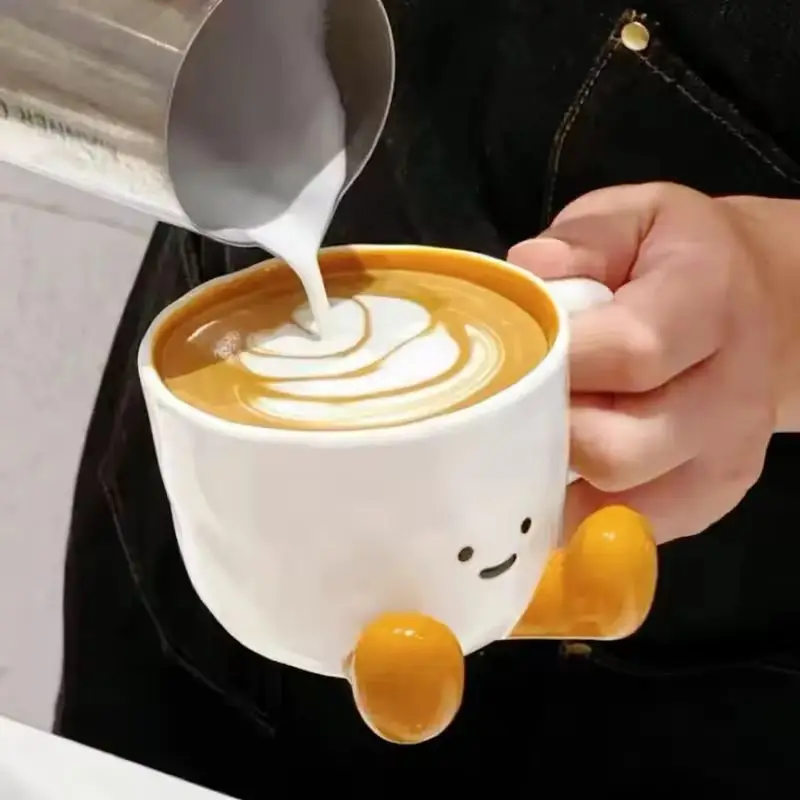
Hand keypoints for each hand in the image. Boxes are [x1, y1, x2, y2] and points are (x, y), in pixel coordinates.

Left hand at [508, 182, 778, 544]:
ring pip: (616, 502)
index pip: (631, 351)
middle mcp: (730, 393)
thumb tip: (527, 278)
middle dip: (544, 430)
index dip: (556, 363)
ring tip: (534, 433)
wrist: (767, 311)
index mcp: (710, 302)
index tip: (511, 357)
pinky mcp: (712, 500)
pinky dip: (579, 510)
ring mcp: (726, 458)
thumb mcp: (635, 217)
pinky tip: (561, 469)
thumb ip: (579, 241)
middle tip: (514, 402)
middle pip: (616, 447)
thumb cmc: (680, 260)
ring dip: (555, 475)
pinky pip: (627, 529)